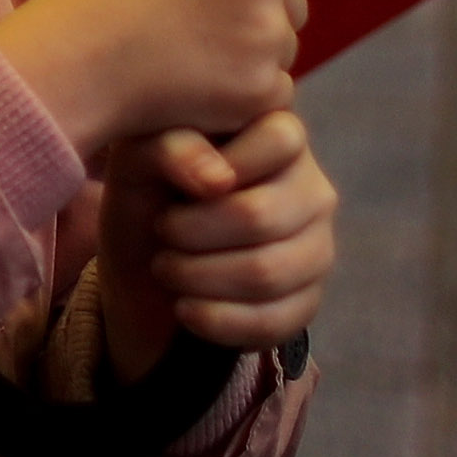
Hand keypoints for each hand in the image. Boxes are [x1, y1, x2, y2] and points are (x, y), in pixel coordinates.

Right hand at [0, 0, 326, 159]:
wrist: (78, 58)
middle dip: (260, 10)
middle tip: (197, 24)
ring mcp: (267, 32)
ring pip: (284, 45)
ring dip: (251, 54)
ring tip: (187, 55)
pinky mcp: (262, 86)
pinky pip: (275, 90)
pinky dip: (245, 96)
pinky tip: (196, 88)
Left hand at [102, 108, 339, 373]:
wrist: (147, 262)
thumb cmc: (149, 190)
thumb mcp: (139, 157)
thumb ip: (171, 146)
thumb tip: (217, 179)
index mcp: (279, 135)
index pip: (280, 138)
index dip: (221, 167)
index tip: (175, 186)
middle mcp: (311, 189)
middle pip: (260, 216)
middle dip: (192, 234)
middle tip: (161, 232)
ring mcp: (317, 247)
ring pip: (267, 273)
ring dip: (198, 278)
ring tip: (166, 268)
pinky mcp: (308, 301)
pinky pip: (275, 321)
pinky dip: (217, 321)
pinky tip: (185, 308)